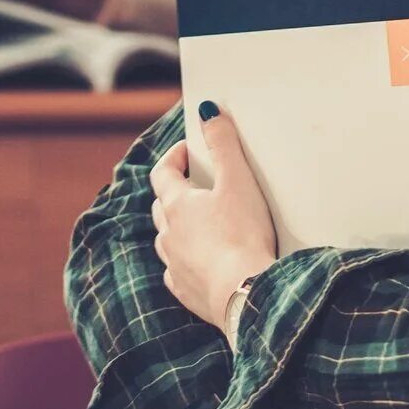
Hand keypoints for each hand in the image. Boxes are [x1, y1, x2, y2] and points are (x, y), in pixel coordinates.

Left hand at [148, 101, 278, 326]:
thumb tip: (208, 112)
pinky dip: (185, 261)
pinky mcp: (186, 291)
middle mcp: (168, 235)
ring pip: (167, 239)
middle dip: (176, 191)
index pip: (163, 172)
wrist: (245, 296)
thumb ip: (224, 143)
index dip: (174, 156)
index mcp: (176, 205)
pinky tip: (200, 262)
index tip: (188, 150)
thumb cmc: (242, 236)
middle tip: (197, 184)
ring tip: (200, 223)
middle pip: (162, 205)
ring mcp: (174, 265)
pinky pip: (177, 272)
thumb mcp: (238, 181)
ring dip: (178, 227)